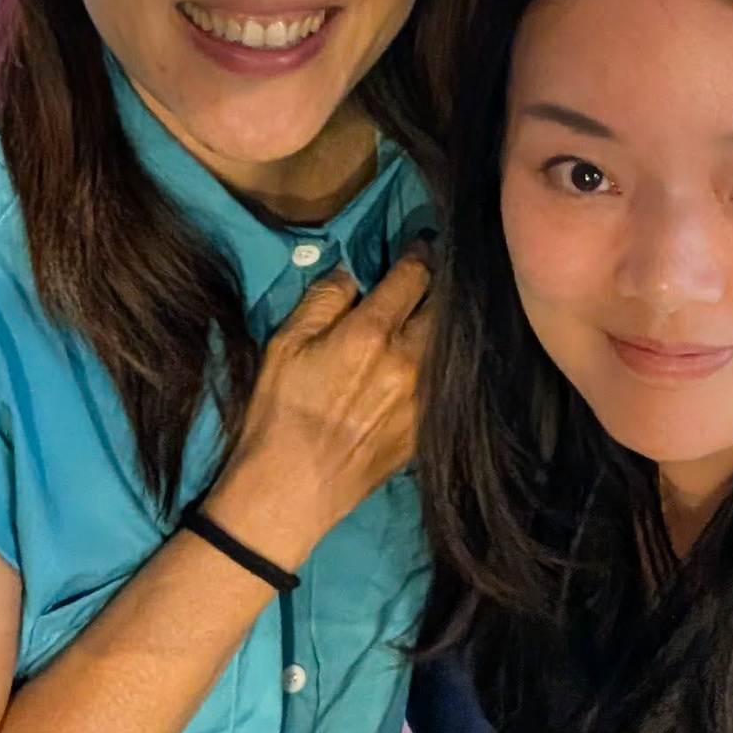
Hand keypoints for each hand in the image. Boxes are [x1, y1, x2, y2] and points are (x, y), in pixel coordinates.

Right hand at [214, 251, 430, 567]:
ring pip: (453, 344)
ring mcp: (425, 398)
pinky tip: (439, 356)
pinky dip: (447, 362)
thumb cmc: (279, 412)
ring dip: (448, 321)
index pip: (414, 275)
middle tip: (437, 269)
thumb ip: (324, 298)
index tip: (421, 242)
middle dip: (443, 282)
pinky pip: (449, 382)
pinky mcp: (428, 427)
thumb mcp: (285, 344)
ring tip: (440, 308)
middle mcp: (409, 361)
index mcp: (371, 333)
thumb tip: (354, 270)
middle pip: (445, 306)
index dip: (420, 252)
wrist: (291, 490)